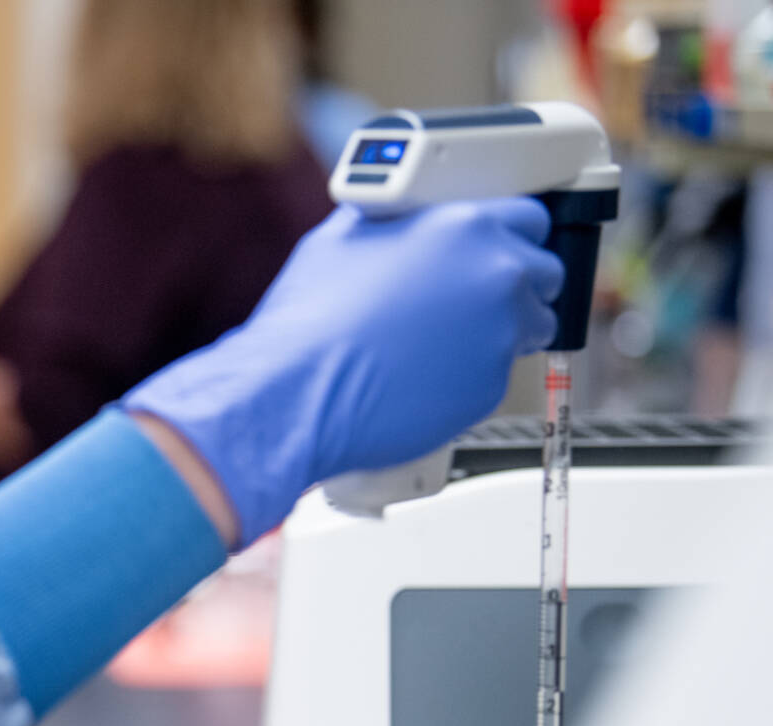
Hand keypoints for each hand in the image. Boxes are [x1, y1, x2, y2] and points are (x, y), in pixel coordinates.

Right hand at [125, 199, 562, 544]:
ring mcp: (500, 332)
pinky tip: (427, 374)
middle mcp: (495, 273)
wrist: (295, 394)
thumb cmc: (309, 323)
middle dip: (517, 283)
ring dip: (505, 330)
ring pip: (534, 324)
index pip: (530, 215)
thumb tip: (400, 220)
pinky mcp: (492, 385)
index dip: (510, 235)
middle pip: (545, 269)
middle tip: (471, 300)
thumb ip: (394, 221)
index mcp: (462, 224)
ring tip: (447, 342)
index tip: (495, 250)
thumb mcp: (342, 239)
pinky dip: (473, 373)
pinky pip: (500, 372)